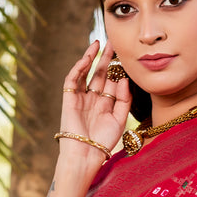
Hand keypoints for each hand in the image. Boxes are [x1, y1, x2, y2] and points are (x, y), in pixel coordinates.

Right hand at [57, 39, 130, 165]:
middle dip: (107, 59)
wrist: (86, 154)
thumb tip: (123, 78)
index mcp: (106, 105)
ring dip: (92, 58)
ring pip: (86, 73)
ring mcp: (81, 98)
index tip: (128, 56)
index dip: (119, 71)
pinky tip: (88, 57)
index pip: (113, 83)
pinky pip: (73, 79)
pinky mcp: (69, 98)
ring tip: (100, 43)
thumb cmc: (103, 141)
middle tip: (114, 42)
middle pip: (100, 74)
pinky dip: (79, 67)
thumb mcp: (120, 120)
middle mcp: (93, 99)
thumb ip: (124, 99)